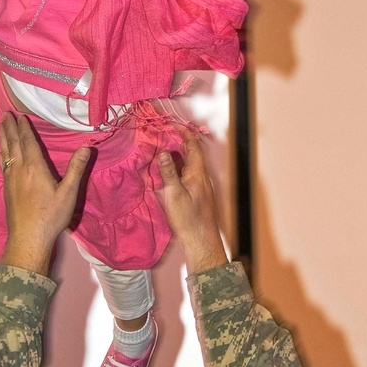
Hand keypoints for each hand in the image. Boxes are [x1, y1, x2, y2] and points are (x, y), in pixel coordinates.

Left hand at [0, 113, 92, 274]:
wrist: (28, 237)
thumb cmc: (51, 216)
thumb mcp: (69, 193)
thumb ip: (76, 169)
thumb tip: (86, 148)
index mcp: (35, 168)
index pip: (28, 142)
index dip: (24, 128)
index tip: (19, 115)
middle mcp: (19, 170)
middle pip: (13, 144)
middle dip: (9, 128)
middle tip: (4, 114)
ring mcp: (11, 180)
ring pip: (5, 154)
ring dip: (2, 138)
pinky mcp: (7, 190)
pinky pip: (2, 167)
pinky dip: (0, 157)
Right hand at [156, 133, 227, 273]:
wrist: (201, 242)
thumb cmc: (188, 220)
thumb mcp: (174, 194)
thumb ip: (168, 172)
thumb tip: (164, 152)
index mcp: (197, 174)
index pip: (193, 147)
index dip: (184, 133)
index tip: (174, 125)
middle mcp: (202, 178)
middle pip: (192, 154)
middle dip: (180, 143)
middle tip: (165, 135)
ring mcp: (202, 187)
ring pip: (190, 165)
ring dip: (179, 156)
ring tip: (164, 150)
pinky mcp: (199, 196)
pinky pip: (189, 175)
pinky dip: (179, 169)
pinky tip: (170, 173)